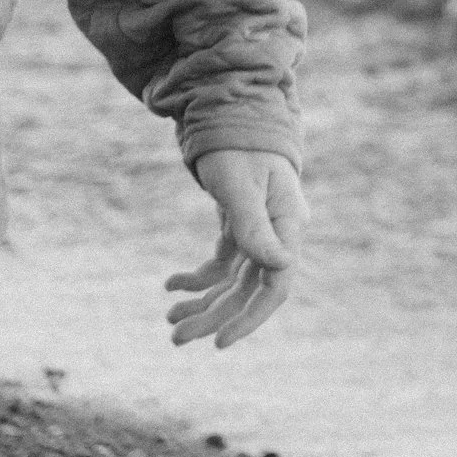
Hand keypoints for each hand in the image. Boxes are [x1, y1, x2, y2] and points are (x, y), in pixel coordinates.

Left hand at [167, 153, 307, 348]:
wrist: (231, 113)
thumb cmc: (237, 146)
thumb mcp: (241, 186)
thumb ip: (256, 227)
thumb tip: (282, 266)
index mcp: (287, 227)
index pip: (275, 287)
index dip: (249, 319)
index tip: (219, 343)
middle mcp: (277, 235)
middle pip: (248, 291)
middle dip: (214, 317)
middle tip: (176, 338)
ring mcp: (259, 233)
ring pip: (232, 283)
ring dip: (203, 303)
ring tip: (170, 319)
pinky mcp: (239, 228)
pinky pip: (220, 265)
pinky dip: (196, 277)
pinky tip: (171, 285)